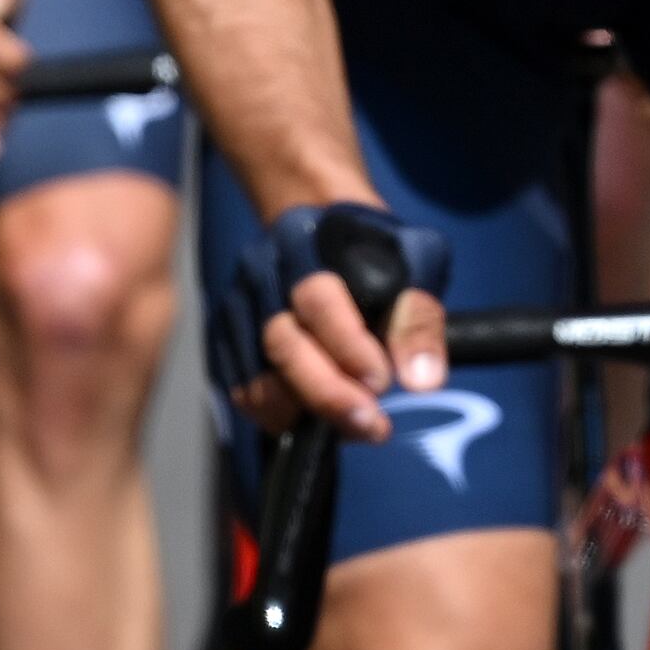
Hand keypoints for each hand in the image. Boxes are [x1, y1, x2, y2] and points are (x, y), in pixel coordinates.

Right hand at [248, 200, 457, 444]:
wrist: (323, 223)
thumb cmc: (377, 250)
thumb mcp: (415, 266)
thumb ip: (418, 321)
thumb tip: (423, 382)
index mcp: (309, 246)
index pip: (319, 301)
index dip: (349, 348)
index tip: (382, 384)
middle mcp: (263, 275)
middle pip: (281, 344)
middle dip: (327, 394)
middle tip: (371, 424)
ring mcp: (238, 308)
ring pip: (256, 376)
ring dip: (303, 413)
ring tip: (353, 426)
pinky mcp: (226, 338)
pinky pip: (241, 391)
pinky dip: (277, 416)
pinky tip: (315, 421)